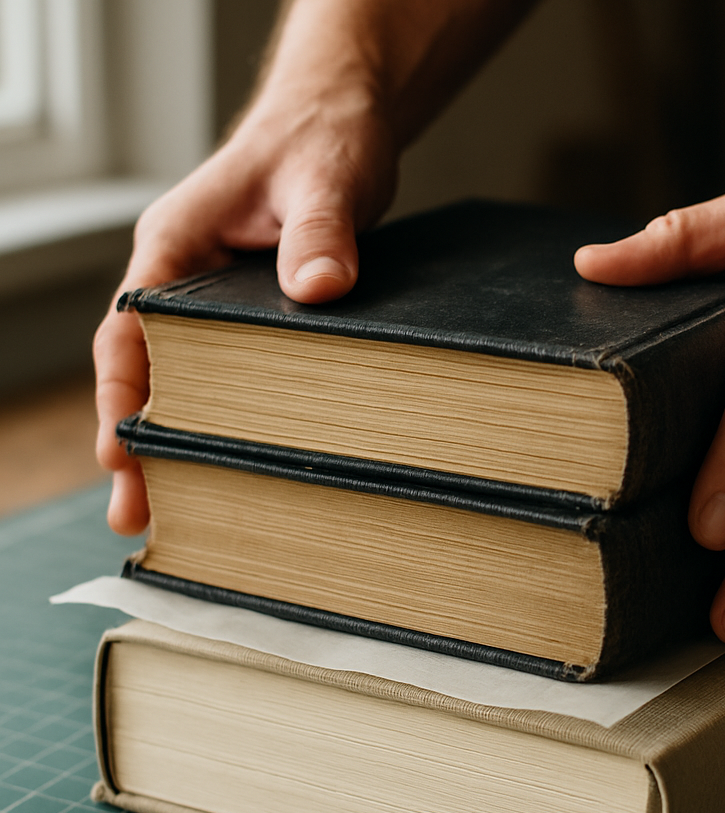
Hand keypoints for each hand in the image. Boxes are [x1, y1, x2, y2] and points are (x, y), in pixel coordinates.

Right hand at [93, 94, 395, 533]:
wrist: (339, 122)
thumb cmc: (319, 138)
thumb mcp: (323, 179)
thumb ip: (319, 231)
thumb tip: (320, 288)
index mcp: (177, 245)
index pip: (132, 332)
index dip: (123, 395)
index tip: (122, 453)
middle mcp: (185, 279)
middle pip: (150, 372)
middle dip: (141, 442)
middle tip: (139, 514)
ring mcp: (216, 302)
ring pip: (187, 381)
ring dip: (181, 441)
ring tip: (182, 515)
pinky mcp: (254, 317)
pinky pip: (231, 376)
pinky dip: (226, 420)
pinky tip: (237, 463)